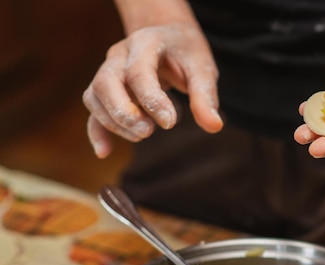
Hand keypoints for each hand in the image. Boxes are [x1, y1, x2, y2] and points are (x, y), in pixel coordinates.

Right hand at [82, 24, 222, 157]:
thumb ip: (206, 96)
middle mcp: (119, 54)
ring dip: (114, 122)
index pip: (139, 72)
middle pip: (105, 82)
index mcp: (145, 42)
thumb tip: (214, 126)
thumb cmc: (186, 53)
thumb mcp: (202, 68)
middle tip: (148, 132)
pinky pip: (93, 109)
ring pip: (95, 96)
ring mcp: (108, 70)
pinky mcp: (105, 89)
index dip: (151, 99)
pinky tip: (105, 152)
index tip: (169, 123)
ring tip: (143, 136)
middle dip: (123, 112)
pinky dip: (96, 130)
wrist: (167, 36)